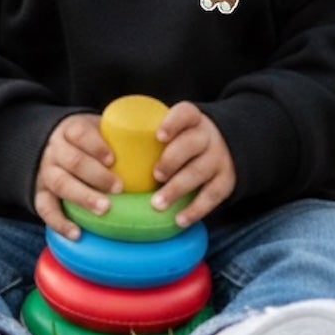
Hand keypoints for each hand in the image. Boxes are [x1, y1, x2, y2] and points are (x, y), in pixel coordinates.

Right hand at [34, 113, 119, 238]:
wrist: (55, 145)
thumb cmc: (90, 141)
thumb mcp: (101, 130)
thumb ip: (123, 137)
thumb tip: (164, 150)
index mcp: (71, 130)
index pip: (79, 133)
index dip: (95, 146)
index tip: (112, 159)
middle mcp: (55, 150)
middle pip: (72, 161)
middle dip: (95, 175)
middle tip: (118, 188)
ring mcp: (45, 171)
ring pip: (59, 183)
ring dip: (82, 197)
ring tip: (103, 209)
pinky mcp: (40, 192)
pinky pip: (44, 208)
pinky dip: (59, 222)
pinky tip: (76, 233)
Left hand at [152, 102, 234, 227]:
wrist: (227, 145)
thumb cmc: (185, 139)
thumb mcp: (177, 128)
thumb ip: (151, 135)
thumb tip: (106, 151)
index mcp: (193, 119)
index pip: (185, 113)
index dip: (173, 123)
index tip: (159, 136)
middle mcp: (208, 136)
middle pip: (191, 144)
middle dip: (171, 160)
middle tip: (154, 176)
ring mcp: (219, 158)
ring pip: (199, 172)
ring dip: (177, 189)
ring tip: (157, 204)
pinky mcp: (226, 180)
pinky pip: (212, 196)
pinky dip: (195, 209)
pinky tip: (179, 220)